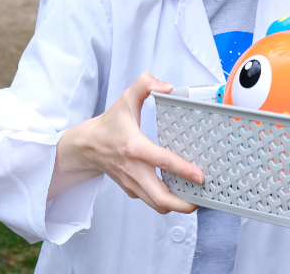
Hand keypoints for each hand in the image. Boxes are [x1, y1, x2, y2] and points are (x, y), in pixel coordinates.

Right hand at [48, 72, 204, 213]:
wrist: (86, 146)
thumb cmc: (109, 125)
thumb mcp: (125, 99)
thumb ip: (145, 84)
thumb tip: (168, 86)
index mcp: (134, 147)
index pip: (161, 161)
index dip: (183, 170)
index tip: (200, 176)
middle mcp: (133, 170)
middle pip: (160, 198)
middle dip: (184, 204)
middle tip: (203, 197)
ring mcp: (132, 183)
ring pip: (157, 205)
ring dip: (178, 206)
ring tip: (196, 198)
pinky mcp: (132, 190)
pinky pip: (152, 201)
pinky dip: (167, 202)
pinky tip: (180, 192)